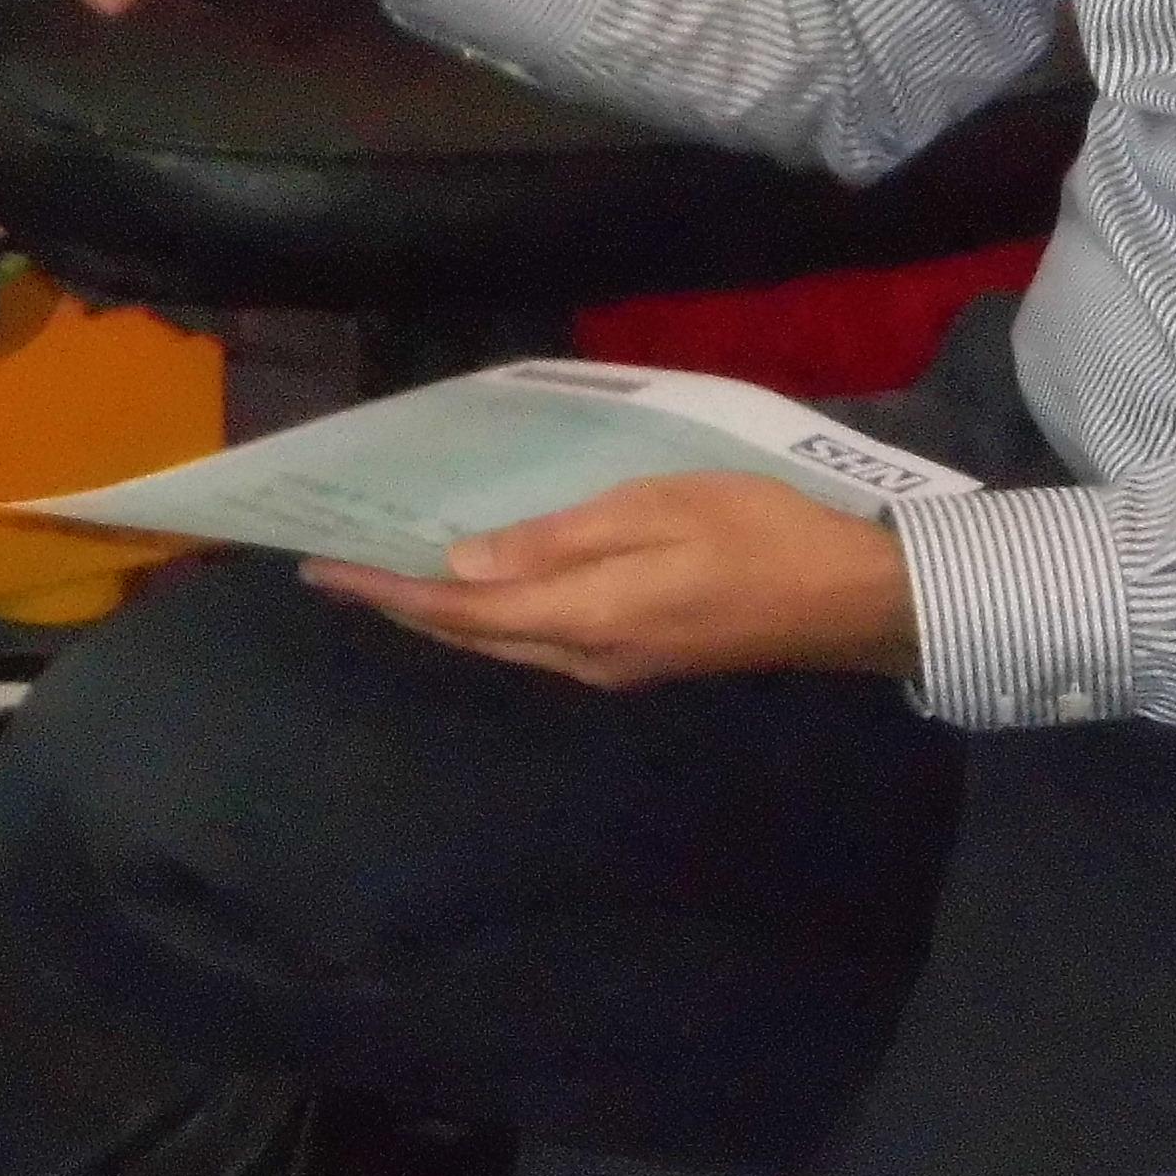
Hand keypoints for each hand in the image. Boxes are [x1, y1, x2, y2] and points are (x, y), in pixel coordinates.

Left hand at [312, 473, 918, 690]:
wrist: (848, 600)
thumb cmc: (756, 533)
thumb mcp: (655, 510)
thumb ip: (557, 541)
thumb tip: (464, 568)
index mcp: (584, 617)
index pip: (461, 612)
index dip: (390, 592)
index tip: (326, 570)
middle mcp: (585, 657)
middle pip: (474, 636)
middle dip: (403, 606)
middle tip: (342, 569)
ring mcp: (614, 666)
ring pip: (506, 644)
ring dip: (445, 615)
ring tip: (394, 574)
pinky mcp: (638, 658)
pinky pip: (540, 641)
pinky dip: (494, 617)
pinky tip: (483, 587)